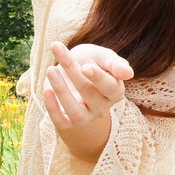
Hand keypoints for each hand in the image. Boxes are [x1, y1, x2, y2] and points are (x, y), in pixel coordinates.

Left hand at [40, 42, 133, 162]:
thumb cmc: (90, 62)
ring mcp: (84, 117)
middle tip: (59, 51)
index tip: (85, 66)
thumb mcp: (102, 57)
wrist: (70, 75)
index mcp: (114, 91)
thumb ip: (114, 63)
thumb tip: (128, 73)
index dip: (98, 78)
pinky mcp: (67, 123)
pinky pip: (60, 120)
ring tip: (50, 70)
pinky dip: (52, 107)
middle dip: (73, 73)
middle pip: (89, 93)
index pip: (110, 87)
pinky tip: (46, 90)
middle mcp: (101, 107)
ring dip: (62, 91)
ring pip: (75, 110)